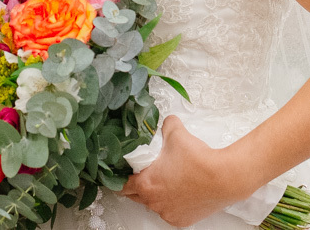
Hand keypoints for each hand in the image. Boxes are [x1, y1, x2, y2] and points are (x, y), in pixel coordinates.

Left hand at [119, 117, 241, 226]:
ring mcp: (168, 213)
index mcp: (146, 184)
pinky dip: (169, 202)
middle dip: (136, 184)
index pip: (122, 185)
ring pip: (153, 204)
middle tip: (141, 172)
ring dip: (154, 194)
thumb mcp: (175, 132)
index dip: (119, 176)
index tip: (121, 172)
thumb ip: (165, 125)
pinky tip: (176, 189)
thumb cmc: (199, 160)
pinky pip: (169, 211)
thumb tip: (165, 122)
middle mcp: (155, 202)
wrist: (223, 177)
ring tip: (164, 178)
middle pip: (135, 196)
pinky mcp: (182, 220)